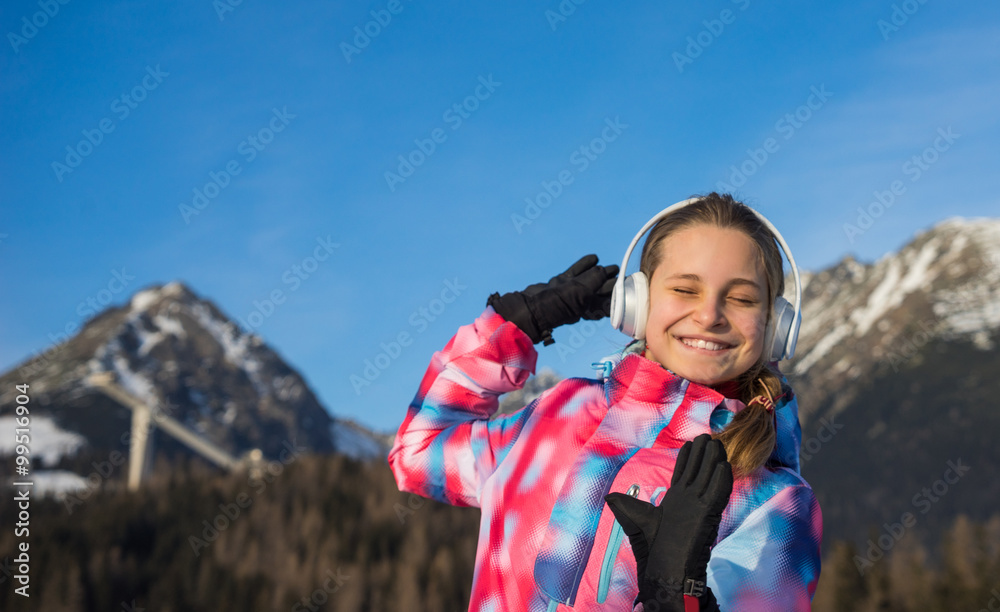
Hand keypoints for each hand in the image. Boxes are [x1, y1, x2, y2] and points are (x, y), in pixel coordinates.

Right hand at [487, 254, 617, 344]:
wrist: (527, 307)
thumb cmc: (553, 306)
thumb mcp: (578, 293)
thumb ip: (593, 281)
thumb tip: (604, 271)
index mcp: (586, 310)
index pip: (606, 303)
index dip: (618, 295)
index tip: (627, 286)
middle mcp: (578, 302)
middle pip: (599, 292)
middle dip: (610, 283)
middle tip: (622, 273)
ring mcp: (567, 292)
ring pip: (588, 281)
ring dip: (599, 273)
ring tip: (612, 266)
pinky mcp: (559, 284)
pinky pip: (574, 273)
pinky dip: (584, 265)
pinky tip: (593, 258)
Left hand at [604, 434, 732, 609]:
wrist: (662, 569)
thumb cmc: (652, 548)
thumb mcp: (636, 520)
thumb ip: (625, 506)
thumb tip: (609, 496)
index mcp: (675, 501)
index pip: (684, 473)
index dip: (688, 458)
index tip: (691, 443)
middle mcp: (689, 501)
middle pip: (699, 471)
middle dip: (703, 454)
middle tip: (708, 436)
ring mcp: (700, 508)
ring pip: (710, 479)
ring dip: (714, 461)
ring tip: (717, 444)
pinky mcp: (708, 516)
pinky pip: (718, 495)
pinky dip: (722, 481)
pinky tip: (724, 466)